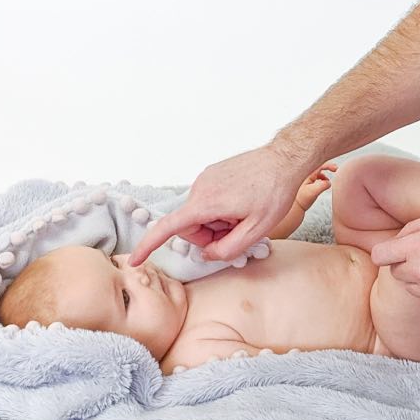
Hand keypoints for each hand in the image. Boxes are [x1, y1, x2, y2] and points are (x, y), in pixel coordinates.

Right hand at [128, 144, 310, 266]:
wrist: (285, 159)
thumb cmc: (274, 191)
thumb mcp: (257, 230)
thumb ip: (228, 249)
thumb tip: (206, 254)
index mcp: (206, 202)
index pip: (168, 227)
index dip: (149, 245)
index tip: (135, 259)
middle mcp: (200, 188)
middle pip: (189, 226)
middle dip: (208, 236)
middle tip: (237, 231)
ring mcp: (205, 179)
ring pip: (199, 215)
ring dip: (217, 223)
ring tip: (242, 215)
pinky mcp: (212, 175)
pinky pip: (207, 202)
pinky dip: (220, 211)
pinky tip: (241, 204)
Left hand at [295, 164, 338, 211]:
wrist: (293, 207)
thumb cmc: (301, 199)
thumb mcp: (313, 192)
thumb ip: (323, 185)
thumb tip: (329, 182)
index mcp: (307, 173)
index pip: (319, 164)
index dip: (329, 165)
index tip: (336, 169)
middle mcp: (305, 174)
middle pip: (318, 166)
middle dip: (328, 168)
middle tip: (335, 170)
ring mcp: (305, 178)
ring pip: (317, 172)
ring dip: (324, 176)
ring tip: (327, 182)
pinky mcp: (306, 183)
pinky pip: (315, 177)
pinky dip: (321, 179)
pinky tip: (323, 184)